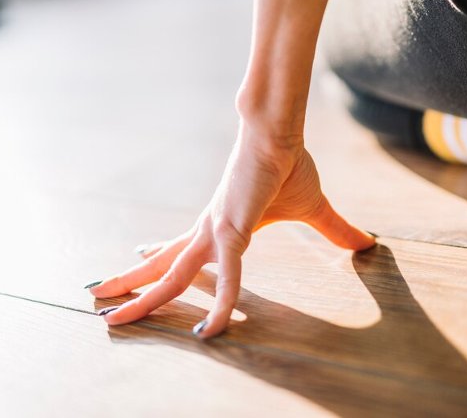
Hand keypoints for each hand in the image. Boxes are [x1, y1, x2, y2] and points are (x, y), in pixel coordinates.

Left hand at [87, 122, 375, 337]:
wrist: (280, 132)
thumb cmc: (290, 164)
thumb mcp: (312, 209)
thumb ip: (334, 231)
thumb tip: (368, 244)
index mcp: (218, 222)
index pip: (179, 245)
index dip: (156, 255)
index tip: (137, 258)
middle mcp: (207, 229)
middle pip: (160, 265)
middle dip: (130, 285)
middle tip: (98, 300)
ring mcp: (214, 232)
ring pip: (169, 276)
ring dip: (138, 300)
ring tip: (106, 320)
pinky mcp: (232, 232)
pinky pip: (225, 280)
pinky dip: (219, 307)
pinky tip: (208, 333)